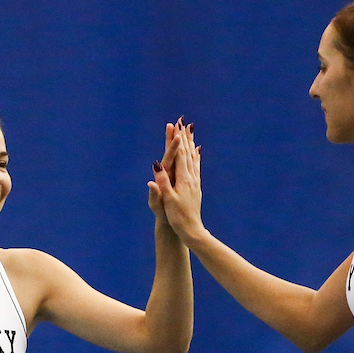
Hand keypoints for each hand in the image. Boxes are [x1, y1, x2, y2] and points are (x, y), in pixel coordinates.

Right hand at [149, 122, 202, 240]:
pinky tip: (197, 151)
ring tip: (189, 131)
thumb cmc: (177, 217)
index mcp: (183, 179)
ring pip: (193, 158)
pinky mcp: (195, 186)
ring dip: (190, 143)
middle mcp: (191, 178)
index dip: (176, 139)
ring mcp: (195, 182)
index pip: (180, 154)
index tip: (175, 126)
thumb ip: (163, 182)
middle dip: (184, 137)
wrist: (192, 230)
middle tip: (183, 122)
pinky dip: (195, 156)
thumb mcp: (168, 200)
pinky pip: (196, 167)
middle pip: (188, 153)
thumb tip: (156, 166)